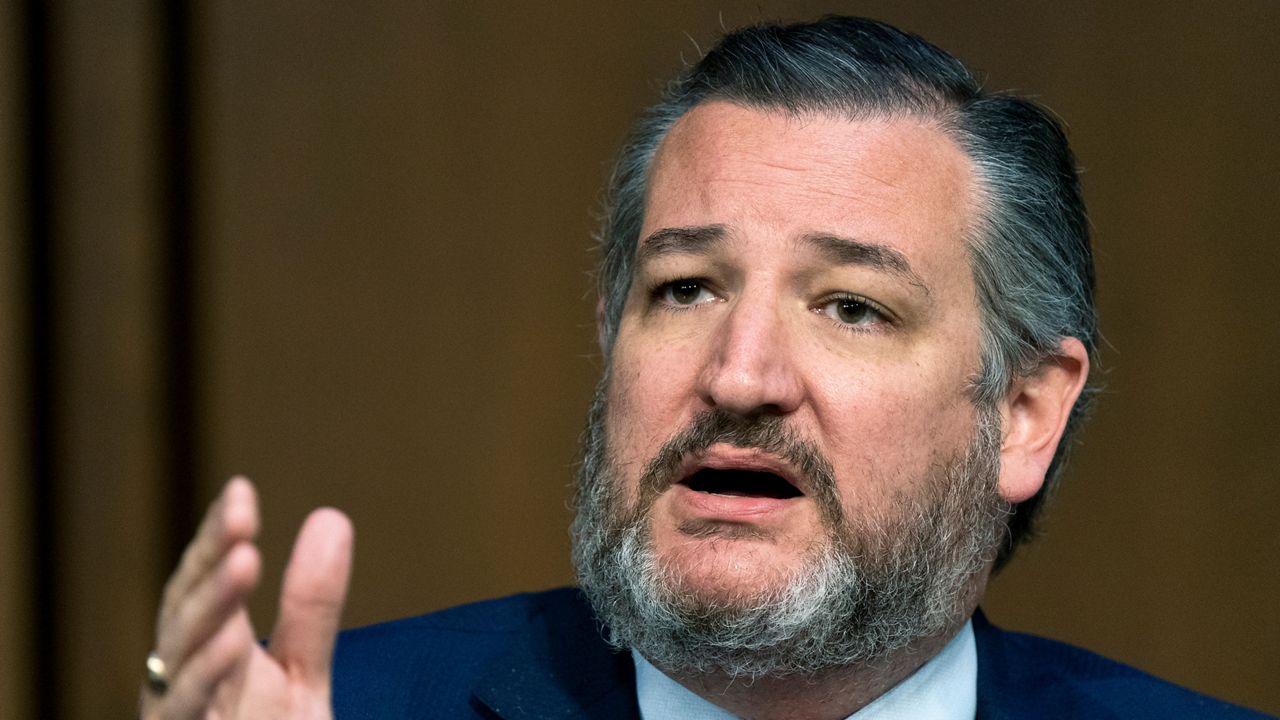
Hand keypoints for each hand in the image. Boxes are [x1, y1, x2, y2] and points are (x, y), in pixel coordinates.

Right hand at [140, 477, 353, 718]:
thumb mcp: (299, 674)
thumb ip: (311, 606)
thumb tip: (331, 516)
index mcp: (208, 652)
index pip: (205, 584)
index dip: (217, 536)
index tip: (242, 489)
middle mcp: (183, 681)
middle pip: (186, 612)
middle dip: (212, 562)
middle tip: (242, 514)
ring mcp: (179, 718)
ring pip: (176, 660)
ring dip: (207, 610)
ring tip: (241, 560)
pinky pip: (180, 716)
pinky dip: (200, 680)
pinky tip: (229, 644)